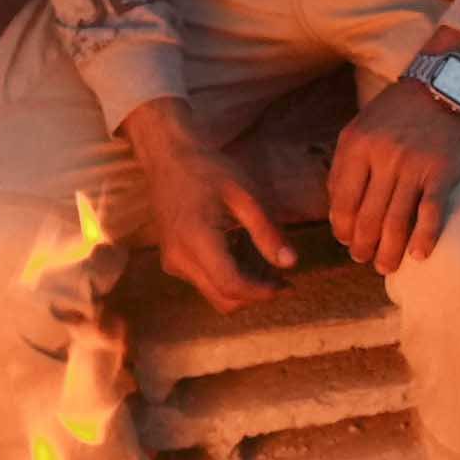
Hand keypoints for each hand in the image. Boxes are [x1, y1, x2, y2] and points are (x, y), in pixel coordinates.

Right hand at [109, 99, 293, 309]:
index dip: (263, 292)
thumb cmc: (209, 171)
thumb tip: (291, 265)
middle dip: (256, 294)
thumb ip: (267, 232)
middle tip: (282, 277)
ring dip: (244, 287)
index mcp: (197, 239)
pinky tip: (241, 252)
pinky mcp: (172, 262)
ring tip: (263, 259)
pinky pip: (204, 283)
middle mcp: (179, 258)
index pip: (231, 285)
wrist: (168, 160)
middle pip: (223, 299)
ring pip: (214, 294)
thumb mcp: (246, 195)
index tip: (289, 285)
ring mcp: (172, 263)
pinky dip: (228, 277)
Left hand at [324, 65, 459, 270]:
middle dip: (364, 246)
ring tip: (387, 266)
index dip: (342, 230)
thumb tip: (336, 209)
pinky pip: (430, 212)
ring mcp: (413, 165)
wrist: (444, 83)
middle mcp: (382, 157)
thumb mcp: (360, 127)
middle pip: (368, 217)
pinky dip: (424, 237)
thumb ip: (345, 164)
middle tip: (365, 260)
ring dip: (390, 251)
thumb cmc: (398, 109)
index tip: (347, 241)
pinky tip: (419, 254)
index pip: (343, 202)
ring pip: (396, 221)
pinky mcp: (442, 171)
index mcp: (356, 146)